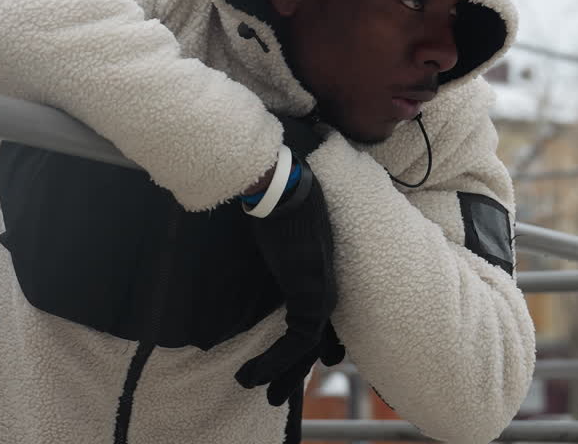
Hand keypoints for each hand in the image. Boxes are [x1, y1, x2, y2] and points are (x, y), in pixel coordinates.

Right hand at [235, 115, 336, 405]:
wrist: (285, 185)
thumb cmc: (276, 200)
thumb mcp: (275, 238)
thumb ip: (274, 256)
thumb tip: (258, 256)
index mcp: (318, 273)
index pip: (320, 318)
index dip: (316, 345)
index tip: (309, 363)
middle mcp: (326, 286)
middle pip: (315, 340)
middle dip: (294, 370)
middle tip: (274, 393)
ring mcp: (322, 293)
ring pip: (306, 349)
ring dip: (281, 373)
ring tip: (256, 390)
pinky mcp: (311, 298)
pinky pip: (296, 344)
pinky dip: (274, 363)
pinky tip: (251, 376)